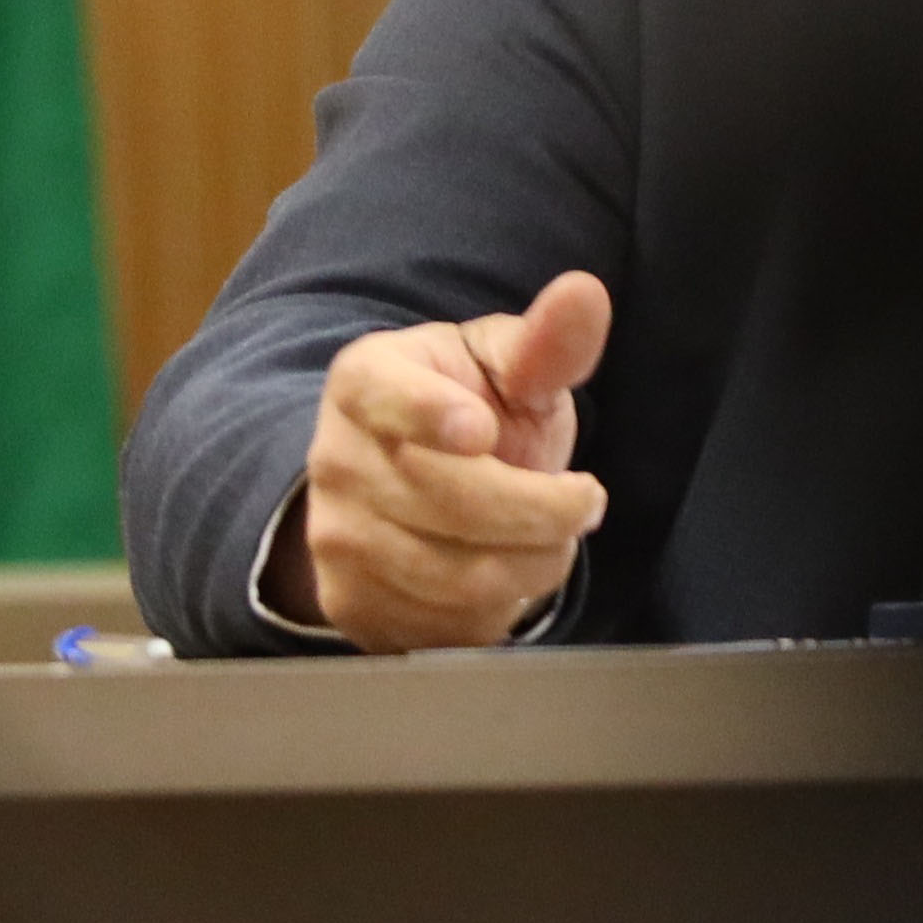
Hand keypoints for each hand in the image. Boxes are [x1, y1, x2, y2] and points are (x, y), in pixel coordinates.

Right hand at [300, 272, 612, 649]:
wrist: (398, 482)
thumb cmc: (468, 410)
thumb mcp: (503, 366)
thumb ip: (546, 341)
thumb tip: (586, 294)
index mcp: (367, 381)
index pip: (385, 396)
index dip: (430, 413)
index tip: (481, 427)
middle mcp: (336, 460)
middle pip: (450, 501)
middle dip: (544, 510)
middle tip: (586, 501)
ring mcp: (337, 539)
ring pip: (456, 575)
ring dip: (533, 563)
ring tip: (554, 537)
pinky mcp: (353, 605)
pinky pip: (447, 627)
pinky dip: (502, 607)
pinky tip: (511, 571)